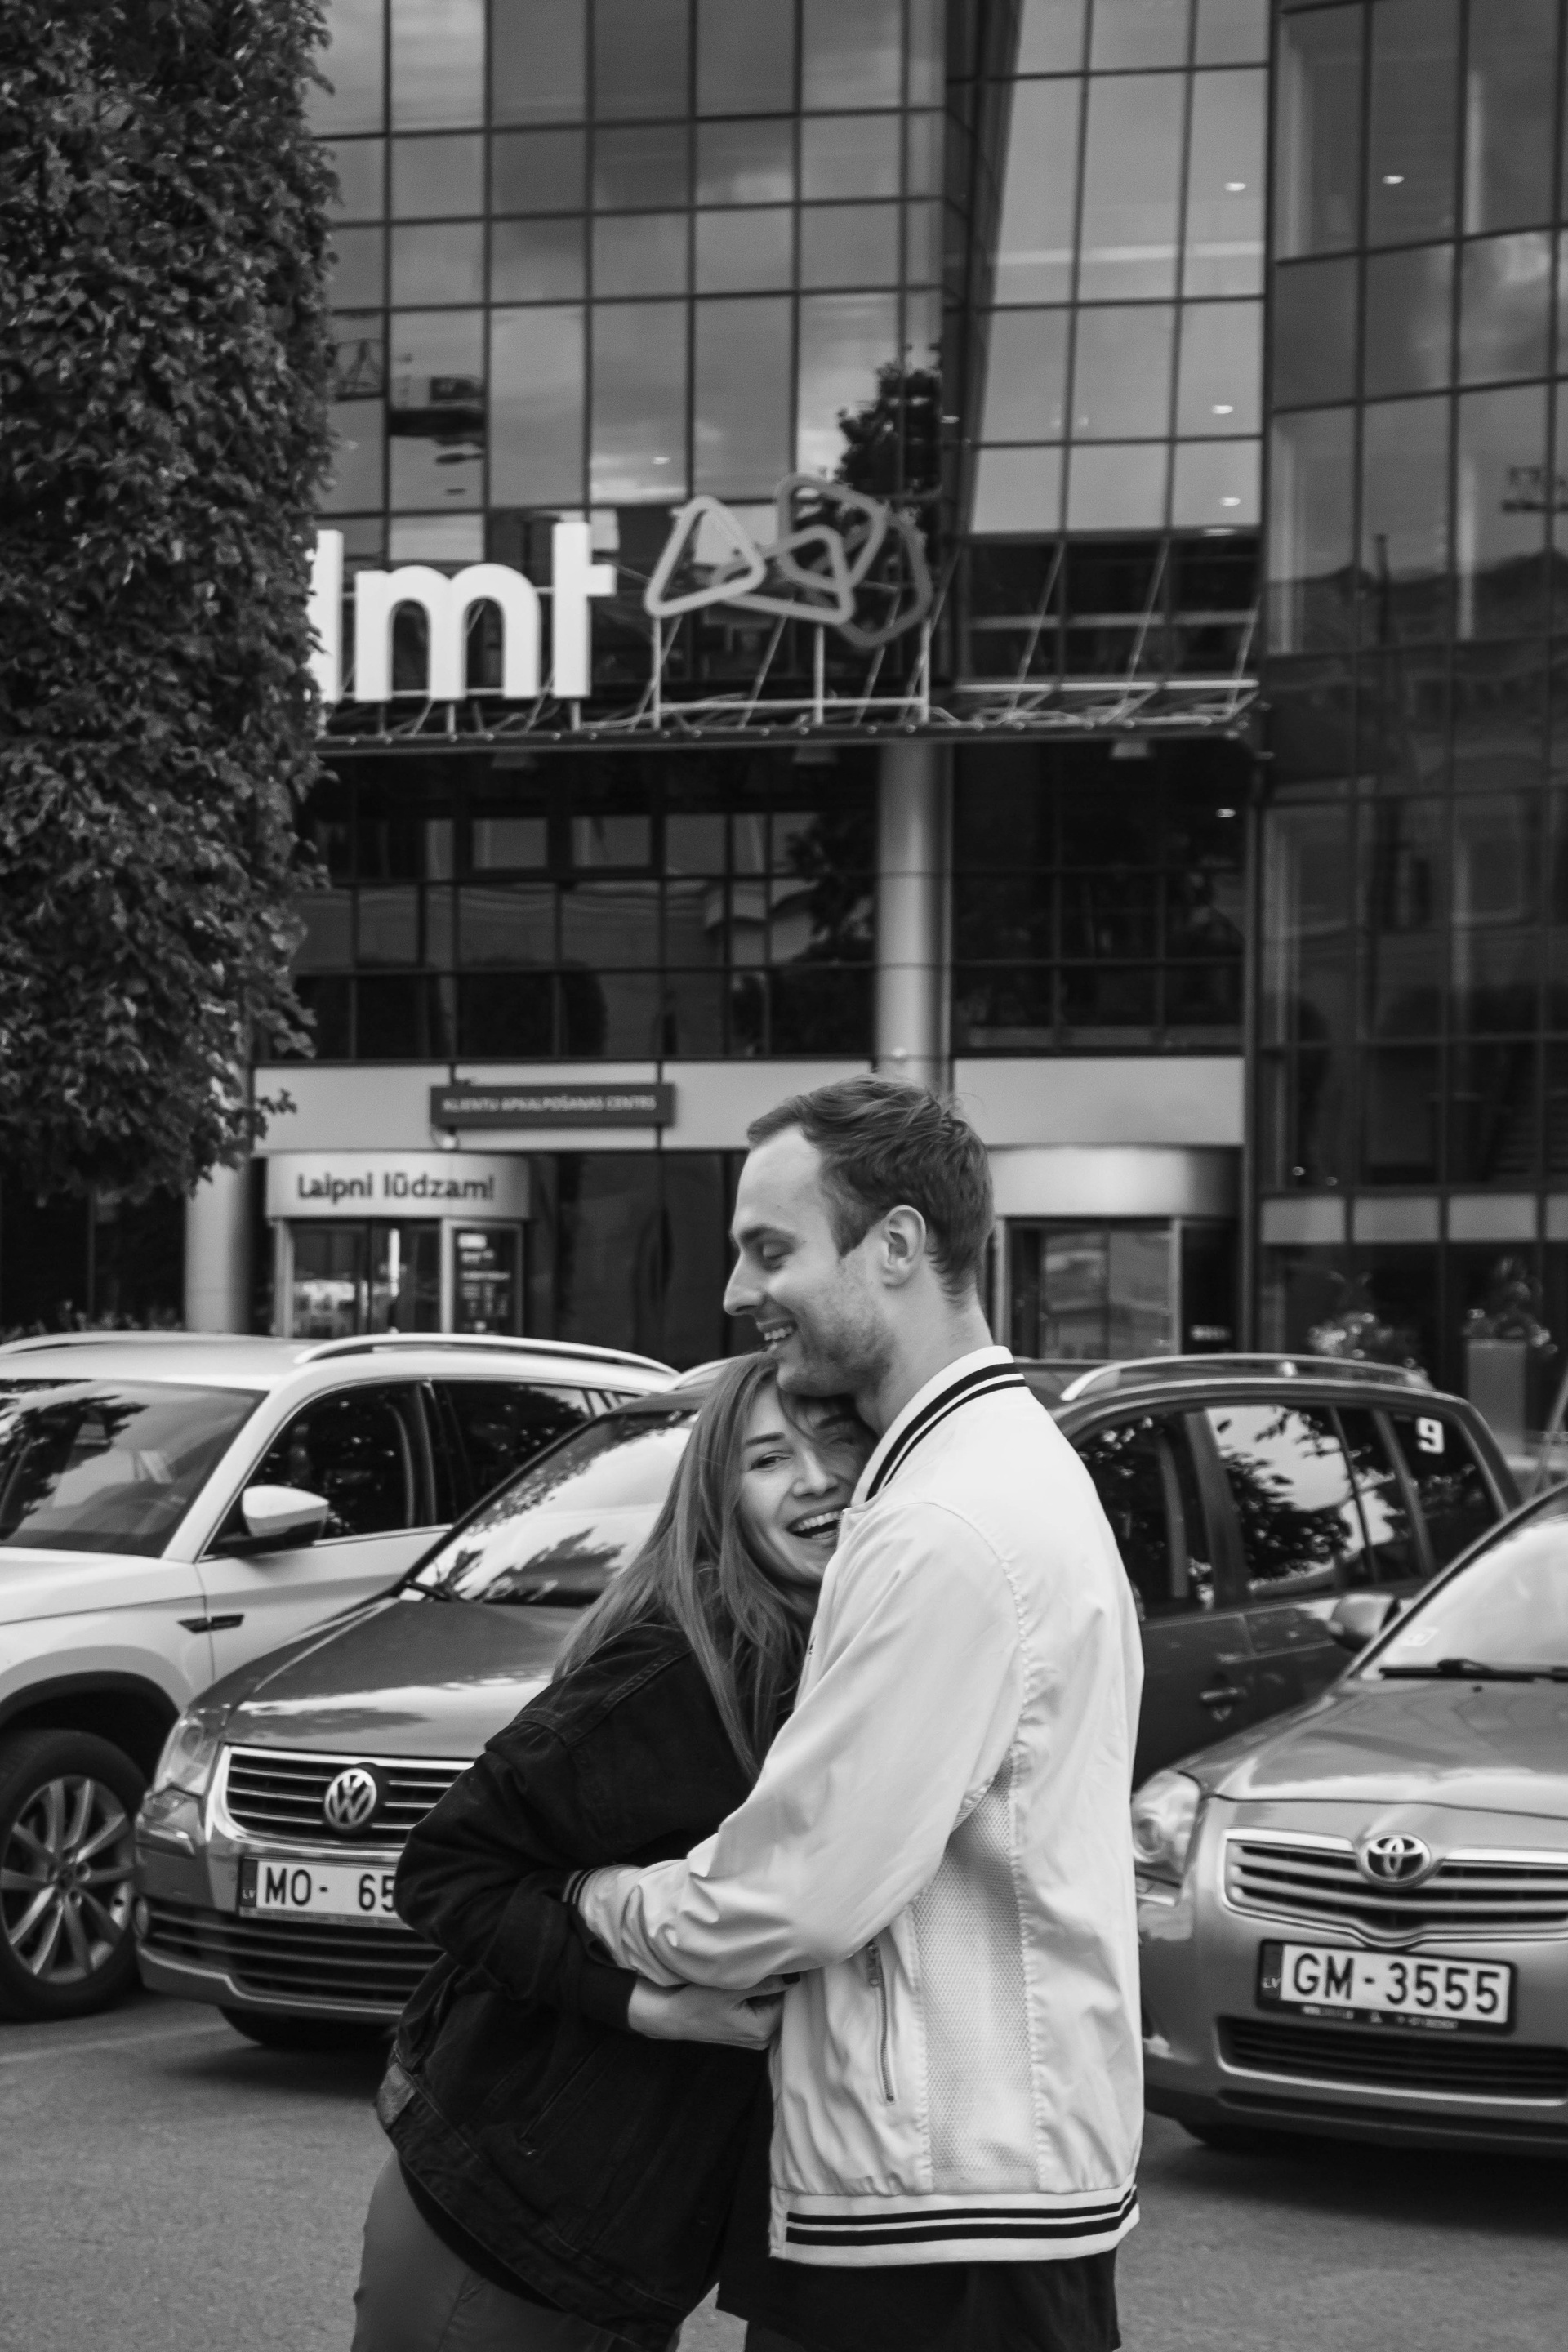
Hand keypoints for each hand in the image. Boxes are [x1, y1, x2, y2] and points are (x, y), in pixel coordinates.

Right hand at [626, 1978, 782, 2048]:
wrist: (671, 2016)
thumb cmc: (697, 2003)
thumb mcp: (731, 1989)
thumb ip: (765, 1984)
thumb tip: (794, 1977)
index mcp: (763, 2030)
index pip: (787, 1998)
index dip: (782, 1979)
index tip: (773, 1963)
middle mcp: (762, 2039)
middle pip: (779, 2003)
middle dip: (772, 1985)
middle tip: (757, 1967)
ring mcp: (753, 2037)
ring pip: (768, 2005)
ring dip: (762, 1991)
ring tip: (746, 1977)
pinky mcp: (744, 2031)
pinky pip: (758, 2010)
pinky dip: (753, 1998)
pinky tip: (741, 1987)